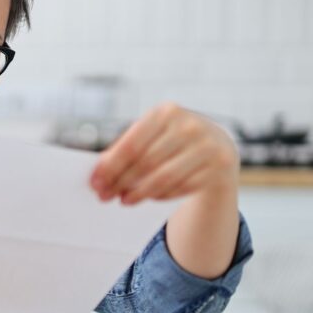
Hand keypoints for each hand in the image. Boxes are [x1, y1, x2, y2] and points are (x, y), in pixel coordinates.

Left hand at [90, 103, 239, 204]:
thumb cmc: (172, 140)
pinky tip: (148, 197)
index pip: (132, 144)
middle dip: (121, 182)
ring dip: (140, 192)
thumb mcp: (152, 135)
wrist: (216, 145)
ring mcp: (206, 147)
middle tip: (104, 196)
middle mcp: (189, 126)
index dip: (111, 167)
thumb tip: (98, 172)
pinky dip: (161, 195)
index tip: (95, 183)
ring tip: (124, 200)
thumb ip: (125, 149)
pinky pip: (182, 187)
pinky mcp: (217, 167)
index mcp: (167, 112)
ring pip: (164, 178)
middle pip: (146, 162)